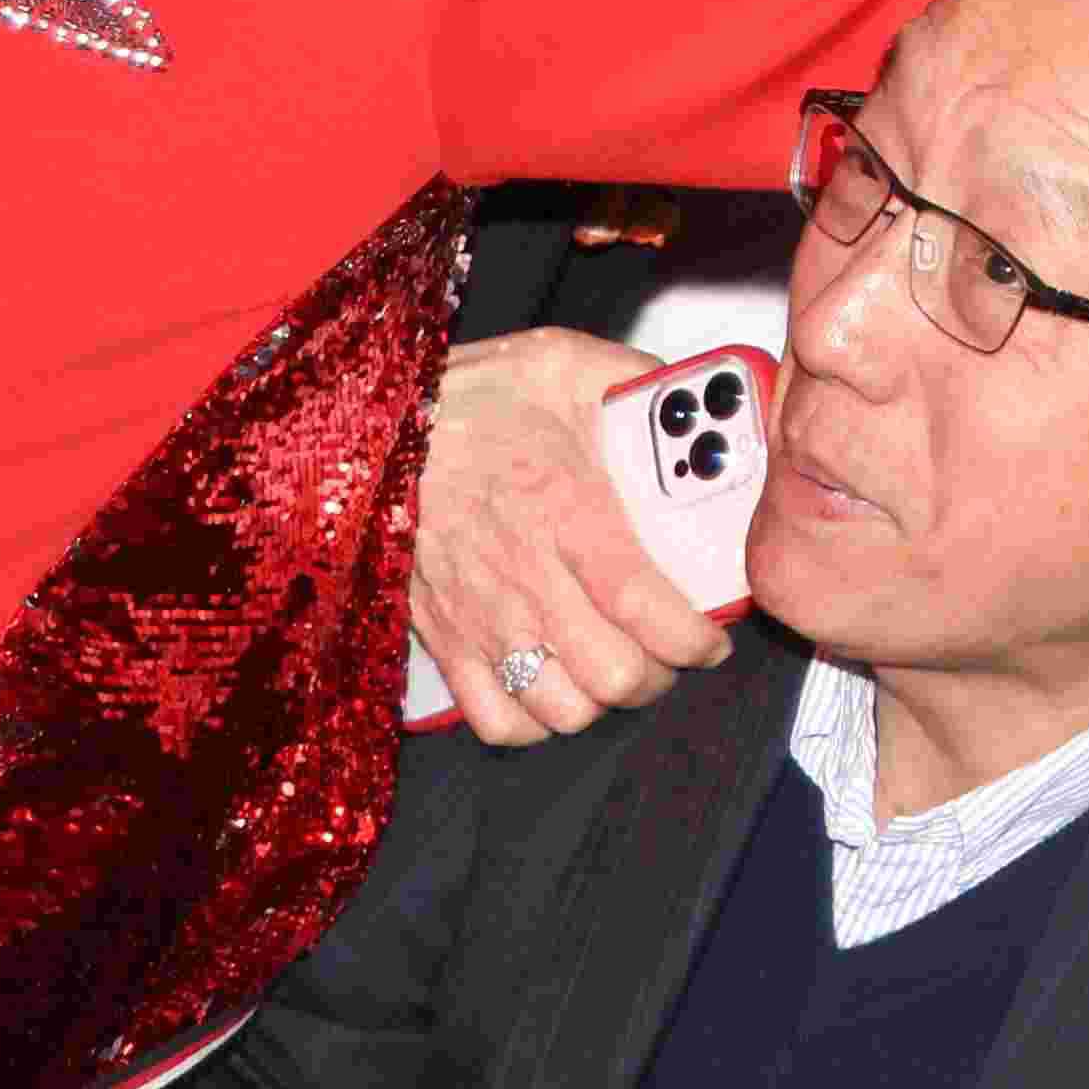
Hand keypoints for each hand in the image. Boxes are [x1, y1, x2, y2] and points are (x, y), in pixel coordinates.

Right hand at [415, 329, 734, 743]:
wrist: (375, 429)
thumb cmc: (473, 400)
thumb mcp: (566, 368)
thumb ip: (642, 387)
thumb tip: (706, 401)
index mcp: (566, 513)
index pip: (644, 607)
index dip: (693, 639)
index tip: (713, 637)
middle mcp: (524, 578)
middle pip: (611, 675)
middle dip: (659, 674)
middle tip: (669, 650)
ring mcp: (480, 617)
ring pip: (561, 708)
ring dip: (601, 698)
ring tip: (615, 667)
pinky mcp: (443, 639)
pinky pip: (497, 720)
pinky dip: (536, 720)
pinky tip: (554, 686)